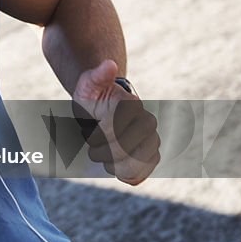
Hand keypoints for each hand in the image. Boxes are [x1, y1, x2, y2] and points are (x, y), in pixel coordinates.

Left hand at [73, 60, 160, 184]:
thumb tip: (108, 64)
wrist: (103, 109)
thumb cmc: (93, 98)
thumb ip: (96, 76)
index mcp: (132, 107)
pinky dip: (125, 175)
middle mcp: (148, 124)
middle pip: (123, 152)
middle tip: (94, 146)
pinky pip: (139, 176)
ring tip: (105, 156)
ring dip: (112, 166)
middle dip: (102, 153)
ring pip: (132, 167)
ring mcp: (152, 142)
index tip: (88, 133)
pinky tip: (116, 166)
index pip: (112, 133)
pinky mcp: (151, 157)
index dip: (95, 138)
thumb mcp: (88, 85)